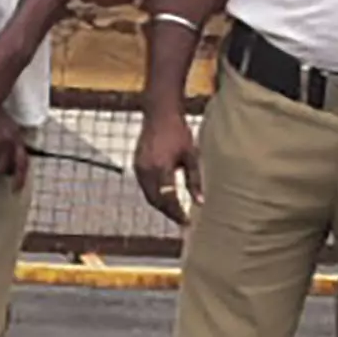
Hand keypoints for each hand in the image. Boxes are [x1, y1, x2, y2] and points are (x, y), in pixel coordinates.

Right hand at [131, 104, 199, 225]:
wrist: (159, 114)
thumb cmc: (178, 132)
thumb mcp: (191, 155)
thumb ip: (195, 180)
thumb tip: (200, 203)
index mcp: (161, 168)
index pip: (169, 199)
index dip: (178, 213)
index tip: (188, 222)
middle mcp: (147, 170)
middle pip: (156, 201)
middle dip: (169, 213)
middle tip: (182, 221)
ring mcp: (139, 167)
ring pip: (149, 195)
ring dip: (161, 205)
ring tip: (175, 212)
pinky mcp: (136, 164)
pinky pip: (145, 187)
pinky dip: (155, 195)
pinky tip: (166, 197)